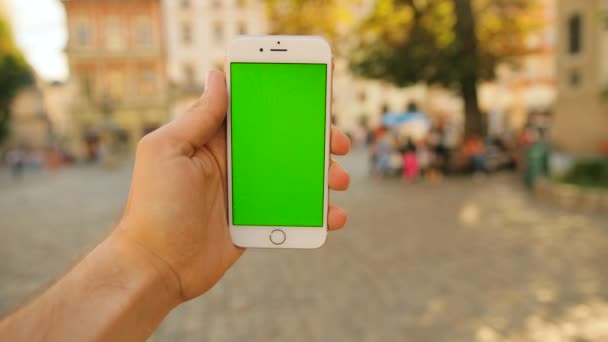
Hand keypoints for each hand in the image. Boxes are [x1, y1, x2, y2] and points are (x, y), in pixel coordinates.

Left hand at [115, 70, 350, 301]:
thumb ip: (198, 116)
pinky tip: (333, 216)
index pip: (254, 112)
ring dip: (321, 175)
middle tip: (338, 144)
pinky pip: (292, 209)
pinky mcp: (255, 219)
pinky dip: (315, 213)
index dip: (284, 103)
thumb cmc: (154, 206)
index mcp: (212, 140)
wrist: (156, 266)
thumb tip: (217, 75)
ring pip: (293, 175)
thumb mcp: (168, 150)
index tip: (314, 98)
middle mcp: (232, 162)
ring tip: (340, 181)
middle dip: (314, 140)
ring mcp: (246, 192)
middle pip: (282, 142)